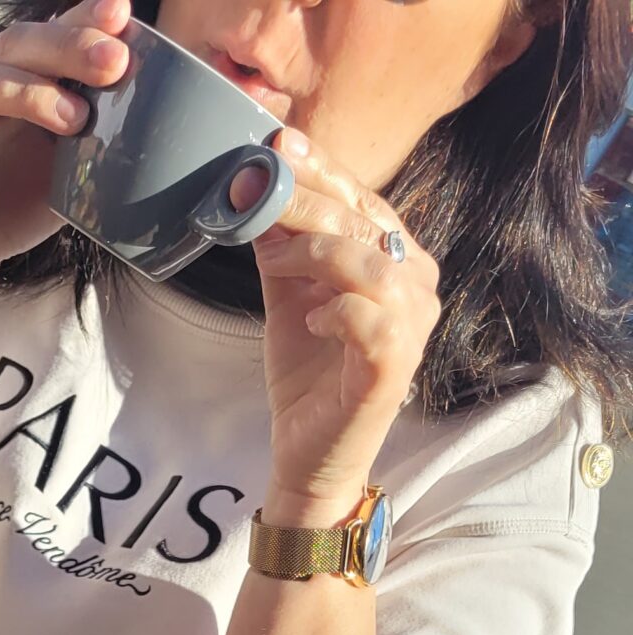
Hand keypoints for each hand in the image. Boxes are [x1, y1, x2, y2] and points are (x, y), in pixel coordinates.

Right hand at [0, 0, 132, 309]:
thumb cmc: (4, 209)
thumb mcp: (66, 178)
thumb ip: (96, 149)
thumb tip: (152, 135)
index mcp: (22, 88)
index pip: (51, 37)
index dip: (83, 20)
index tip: (122, 16)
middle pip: (18, 46)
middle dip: (68, 48)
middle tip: (112, 63)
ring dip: (26, 91)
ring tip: (71, 119)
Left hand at [250, 130, 439, 522]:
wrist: (306, 454)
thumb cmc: (307, 375)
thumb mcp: (288, 297)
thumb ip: (282, 248)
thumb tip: (255, 191)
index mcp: (397, 260)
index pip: (363, 200)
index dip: (323, 170)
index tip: (277, 143)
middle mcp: (417, 284)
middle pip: (365, 222)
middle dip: (307, 201)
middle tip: (257, 190)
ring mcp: (412, 325)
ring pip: (370, 263)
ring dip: (315, 254)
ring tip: (273, 262)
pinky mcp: (394, 367)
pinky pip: (371, 320)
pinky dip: (336, 311)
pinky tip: (312, 320)